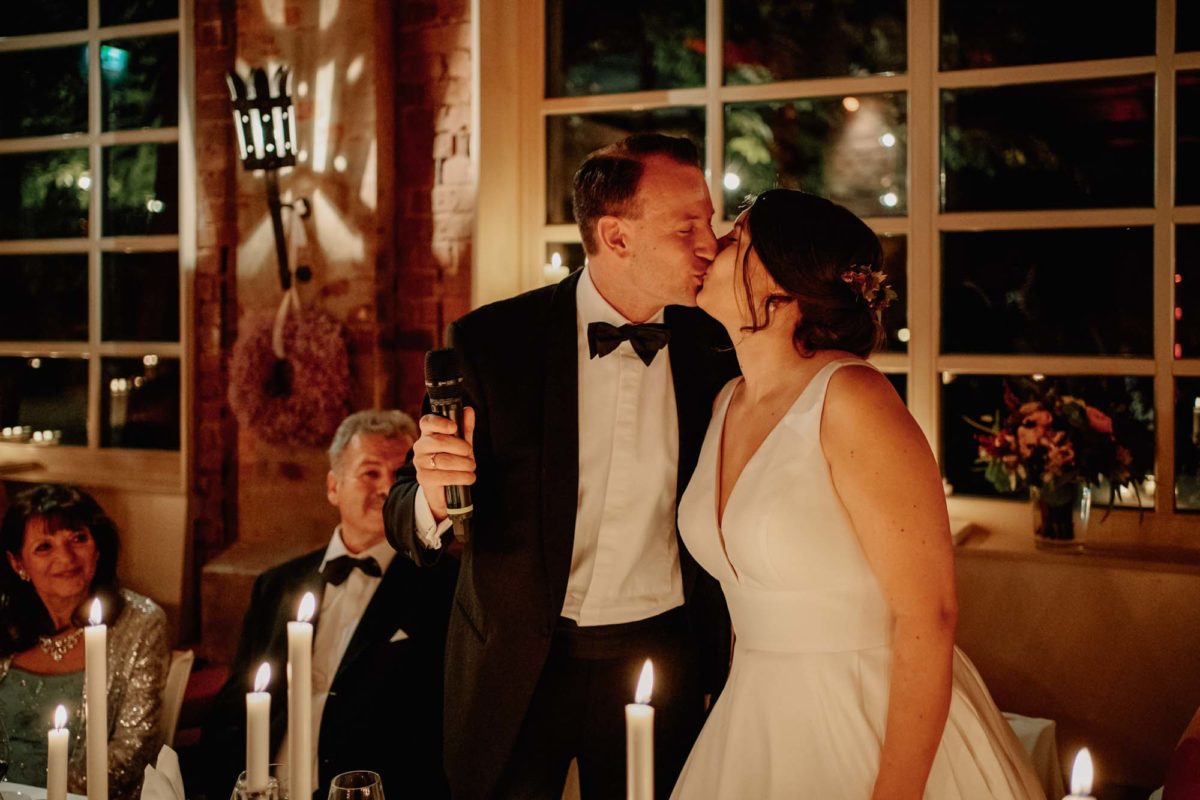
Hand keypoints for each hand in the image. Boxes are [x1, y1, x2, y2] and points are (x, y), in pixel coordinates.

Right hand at [413, 406, 475, 521]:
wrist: (445, 490)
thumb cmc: (453, 462)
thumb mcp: (461, 444)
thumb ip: (465, 428)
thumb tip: (468, 410)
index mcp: (428, 434)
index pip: (427, 422)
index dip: (440, 422)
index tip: (454, 427)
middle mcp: (421, 446)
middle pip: (438, 441)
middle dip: (460, 447)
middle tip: (470, 453)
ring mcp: (420, 463)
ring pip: (443, 459)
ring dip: (463, 464)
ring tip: (471, 467)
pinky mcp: (424, 479)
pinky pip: (444, 476)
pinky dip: (461, 477)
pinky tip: (469, 477)